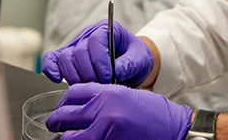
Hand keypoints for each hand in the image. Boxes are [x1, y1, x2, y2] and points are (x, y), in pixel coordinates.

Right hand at [42, 20, 153, 86]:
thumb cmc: (135, 58)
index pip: (95, 40)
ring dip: (75, 77)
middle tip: (100, 85)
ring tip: (89, 86)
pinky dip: (51, 68)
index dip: (100, 60)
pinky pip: (52, 59)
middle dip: (89, 73)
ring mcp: (76, 46)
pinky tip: (56, 79)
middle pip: (78, 52)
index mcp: (107, 29)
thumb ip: (129, 64)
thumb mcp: (139, 59)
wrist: (131, 64)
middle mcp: (88, 35)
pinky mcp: (67, 58)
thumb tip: (115, 72)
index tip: (109, 76)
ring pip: (65, 58)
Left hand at [46, 83, 191, 139]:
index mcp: (108, 93)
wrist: (172, 128)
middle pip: (65, 115)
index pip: (72, 93)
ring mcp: (105, 132)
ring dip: (66, 136)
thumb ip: (100, 97)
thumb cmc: (152, 112)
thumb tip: (76, 106)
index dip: (64, 101)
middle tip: (55, 124)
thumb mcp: (124, 94)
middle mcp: (104, 111)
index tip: (63, 107)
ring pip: (69, 137)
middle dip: (57, 120)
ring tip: (66, 136)